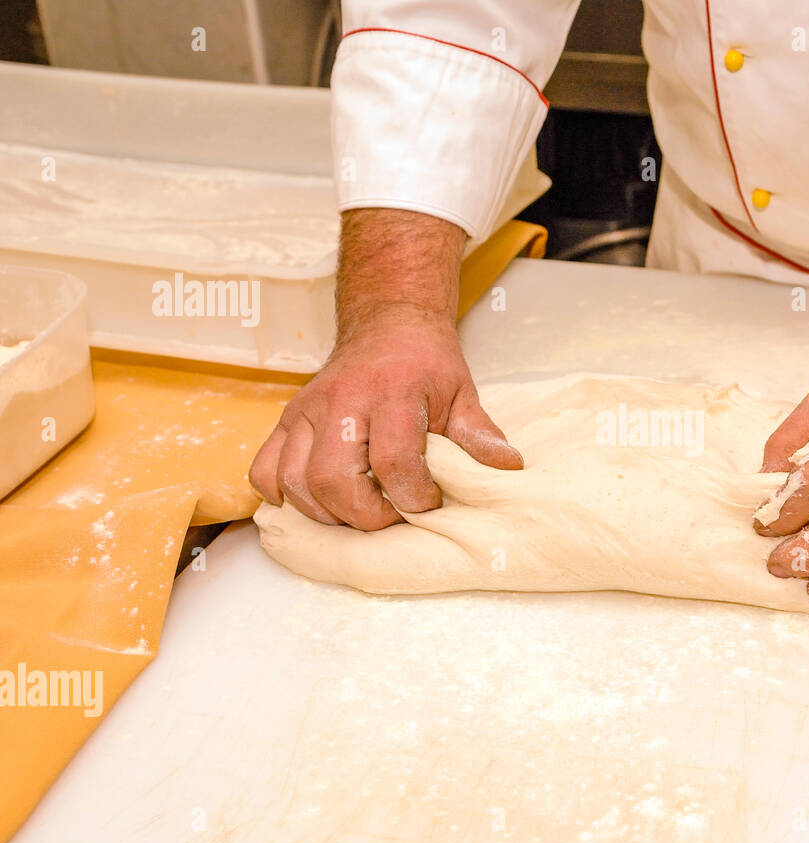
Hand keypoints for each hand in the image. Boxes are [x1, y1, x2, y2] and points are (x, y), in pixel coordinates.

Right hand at [248, 310, 520, 529]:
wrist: (387, 323)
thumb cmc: (426, 363)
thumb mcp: (462, 392)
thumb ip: (479, 434)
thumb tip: (507, 468)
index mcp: (392, 392)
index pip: (393, 461)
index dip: (413, 495)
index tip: (429, 502)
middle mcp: (341, 400)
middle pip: (333, 480)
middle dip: (365, 516)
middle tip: (392, 516)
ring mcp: (306, 411)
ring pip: (295, 482)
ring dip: (327, 514)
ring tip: (360, 512)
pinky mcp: (286, 420)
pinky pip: (264, 471)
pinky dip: (284, 497)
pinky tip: (318, 501)